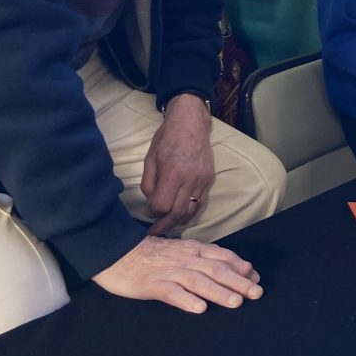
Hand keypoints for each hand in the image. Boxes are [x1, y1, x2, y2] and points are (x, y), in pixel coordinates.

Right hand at [93, 235, 261, 313]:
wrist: (117, 252)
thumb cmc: (153, 254)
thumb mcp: (182, 251)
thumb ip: (206, 258)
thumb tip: (235, 267)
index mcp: (194, 249)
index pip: (223, 256)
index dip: (241, 267)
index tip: (257, 278)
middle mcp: (185, 258)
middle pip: (216, 269)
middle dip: (238, 282)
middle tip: (257, 293)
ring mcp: (169, 271)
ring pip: (198, 281)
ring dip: (218, 292)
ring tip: (236, 302)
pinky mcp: (152, 284)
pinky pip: (171, 292)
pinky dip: (186, 300)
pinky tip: (199, 308)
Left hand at [142, 94, 213, 235]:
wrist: (191, 123)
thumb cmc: (167, 138)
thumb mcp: (150, 159)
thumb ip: (149, 184)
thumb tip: (151, 203)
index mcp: (173, 172)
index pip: (162, 205)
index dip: (152, 213)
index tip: (147, 213)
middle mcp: (191, 179)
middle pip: (178, 213)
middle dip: (164, 226)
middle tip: (154, 232)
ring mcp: (203, 180)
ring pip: (191, 211)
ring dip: (178, 222)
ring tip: (167, 226)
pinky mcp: (209, 179)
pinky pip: (200, 203)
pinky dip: (190, 213)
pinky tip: (181, 216)